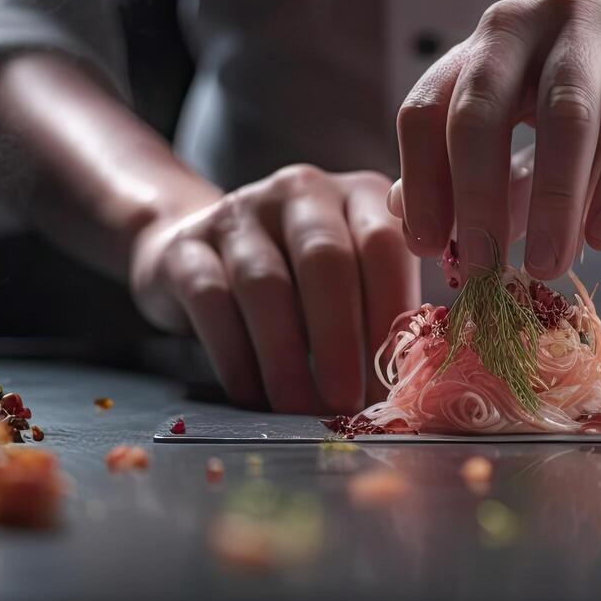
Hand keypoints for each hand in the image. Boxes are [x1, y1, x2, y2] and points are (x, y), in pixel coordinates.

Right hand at [128, 165, 417, 413]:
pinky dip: (236, 356)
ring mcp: (240, 211)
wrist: (198, 253)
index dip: (391, 312)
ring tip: (300, 410)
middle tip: (347, 403)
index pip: (384, 243)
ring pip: (266, 284)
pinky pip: (212, 301)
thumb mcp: (354, 277)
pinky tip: (252, 395)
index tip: (396, 376)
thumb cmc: (301, 282)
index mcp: (358, 194)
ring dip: (286, 358)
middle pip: (326, 261)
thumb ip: (388, 309)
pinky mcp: (186, 245)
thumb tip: (415, 384)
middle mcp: (302, 190)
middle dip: (340, 340)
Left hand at [394, 0, 600, 279]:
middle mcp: (559, 12)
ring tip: (593, 247)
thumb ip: (468, 159)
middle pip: (526, 108)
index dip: (428, 182)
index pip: (439, 106)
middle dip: (513, 198)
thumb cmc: (593, 82)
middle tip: (520, 270)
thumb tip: (409, 222)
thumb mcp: (521, 105)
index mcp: (499, 32)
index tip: (435, 250)